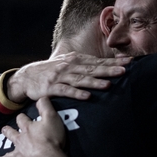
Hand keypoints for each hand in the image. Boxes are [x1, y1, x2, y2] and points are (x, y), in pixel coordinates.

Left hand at [0, 97, 71, 156]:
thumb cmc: (52, 139)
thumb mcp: (52, 118)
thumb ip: (46, 106)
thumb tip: (42, 96)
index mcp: (27, 129)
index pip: (22, 120)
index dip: (22, 118)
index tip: (23, 117)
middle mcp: (20, 142)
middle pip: (11, 135)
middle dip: (7, 133)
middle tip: (4, 131)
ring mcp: (18, 156)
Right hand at [7, 52, 130, 103]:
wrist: (26, 77)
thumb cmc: (51, 71)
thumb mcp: (67, 64)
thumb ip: (84, 65)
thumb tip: (105, 66)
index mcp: (75, 60)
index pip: (98, 61)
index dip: (113, 62)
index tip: (129, 62)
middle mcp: (69, 66)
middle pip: (92, 69)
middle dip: (109, 70)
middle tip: (124, 71)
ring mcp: (60, 77)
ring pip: (81, 80)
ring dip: (95, 82)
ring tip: (108, 84)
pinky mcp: (52, 88)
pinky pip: (66, 91)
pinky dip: (77, 93)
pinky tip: (87, 96)